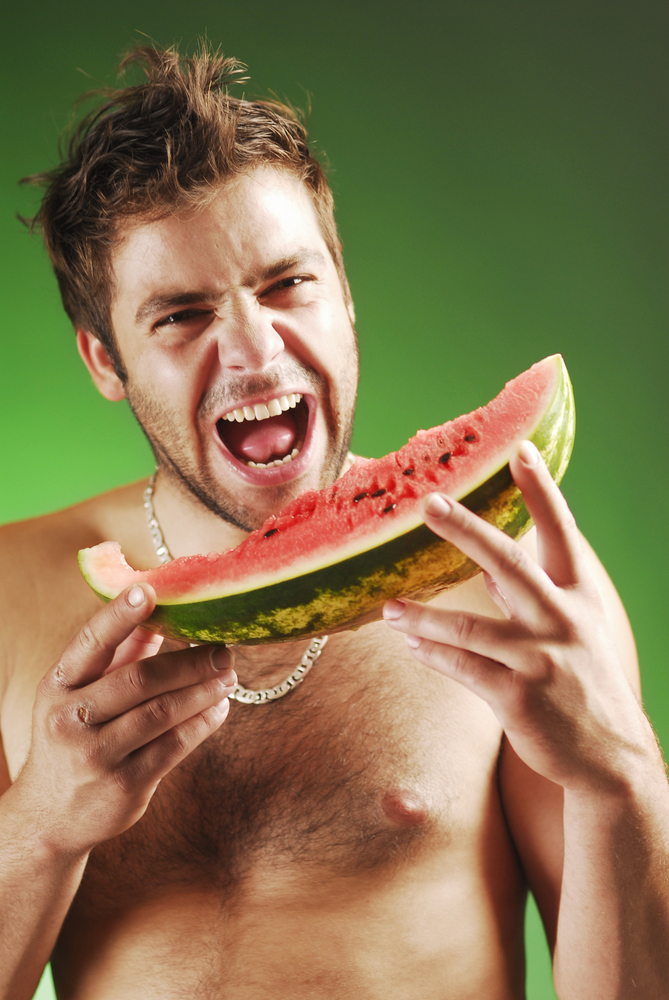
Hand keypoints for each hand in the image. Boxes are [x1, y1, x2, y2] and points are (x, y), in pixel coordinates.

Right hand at [14, 584, 236, 856]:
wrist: (49, 815)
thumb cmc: (73, 737)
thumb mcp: (78, 694)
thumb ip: (118, 655)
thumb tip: (160, 613)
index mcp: (58, 685)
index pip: (92, 642)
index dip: (120, 615)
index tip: (150, 589)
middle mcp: (71, 718)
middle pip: (139, 680)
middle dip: (188, 662)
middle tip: (222, 651)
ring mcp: (96, 755)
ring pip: (161, 713)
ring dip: (203, 691)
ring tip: (228, 677)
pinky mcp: (124, 785)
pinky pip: (173, 747)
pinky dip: (203, 724)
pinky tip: (219, 709)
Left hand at [383, 440, 657, 792]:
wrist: (610, 758)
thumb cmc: (583, 682)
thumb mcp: (576, 628)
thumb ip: (535, 593)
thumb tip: (490, 561)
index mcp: (580, 596)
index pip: (561, 532)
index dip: (542, 491)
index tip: (520, 451)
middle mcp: (564, 620)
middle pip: (510, 563)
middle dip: (466, 529)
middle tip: (428, 502)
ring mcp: (541, 659)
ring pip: (470, 626)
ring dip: (423, 615)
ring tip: (389, 607)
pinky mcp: (519, 696)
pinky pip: (463, 667)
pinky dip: (432, 653)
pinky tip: (410, 644)